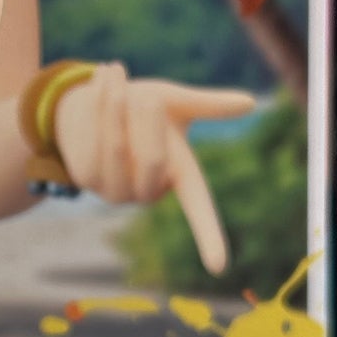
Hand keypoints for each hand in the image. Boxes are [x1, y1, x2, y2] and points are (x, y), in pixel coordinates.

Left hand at [50, 66, 254, 273]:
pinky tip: (99, 85)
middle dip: (146, 117)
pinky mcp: (86, 178)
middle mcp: (149, 191)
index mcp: (180, 176)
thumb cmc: (139, 103)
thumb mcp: (175, 100)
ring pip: (118, 147)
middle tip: (142, 88)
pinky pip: (93, 142)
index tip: (218, 267)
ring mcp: (116, 190)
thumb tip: (251, 103)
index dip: (210, 238)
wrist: (89, 100)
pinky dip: (97, 105)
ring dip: (115, 103)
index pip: (200, 210)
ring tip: (115, 69)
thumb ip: (208, 105)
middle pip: (155, 160)